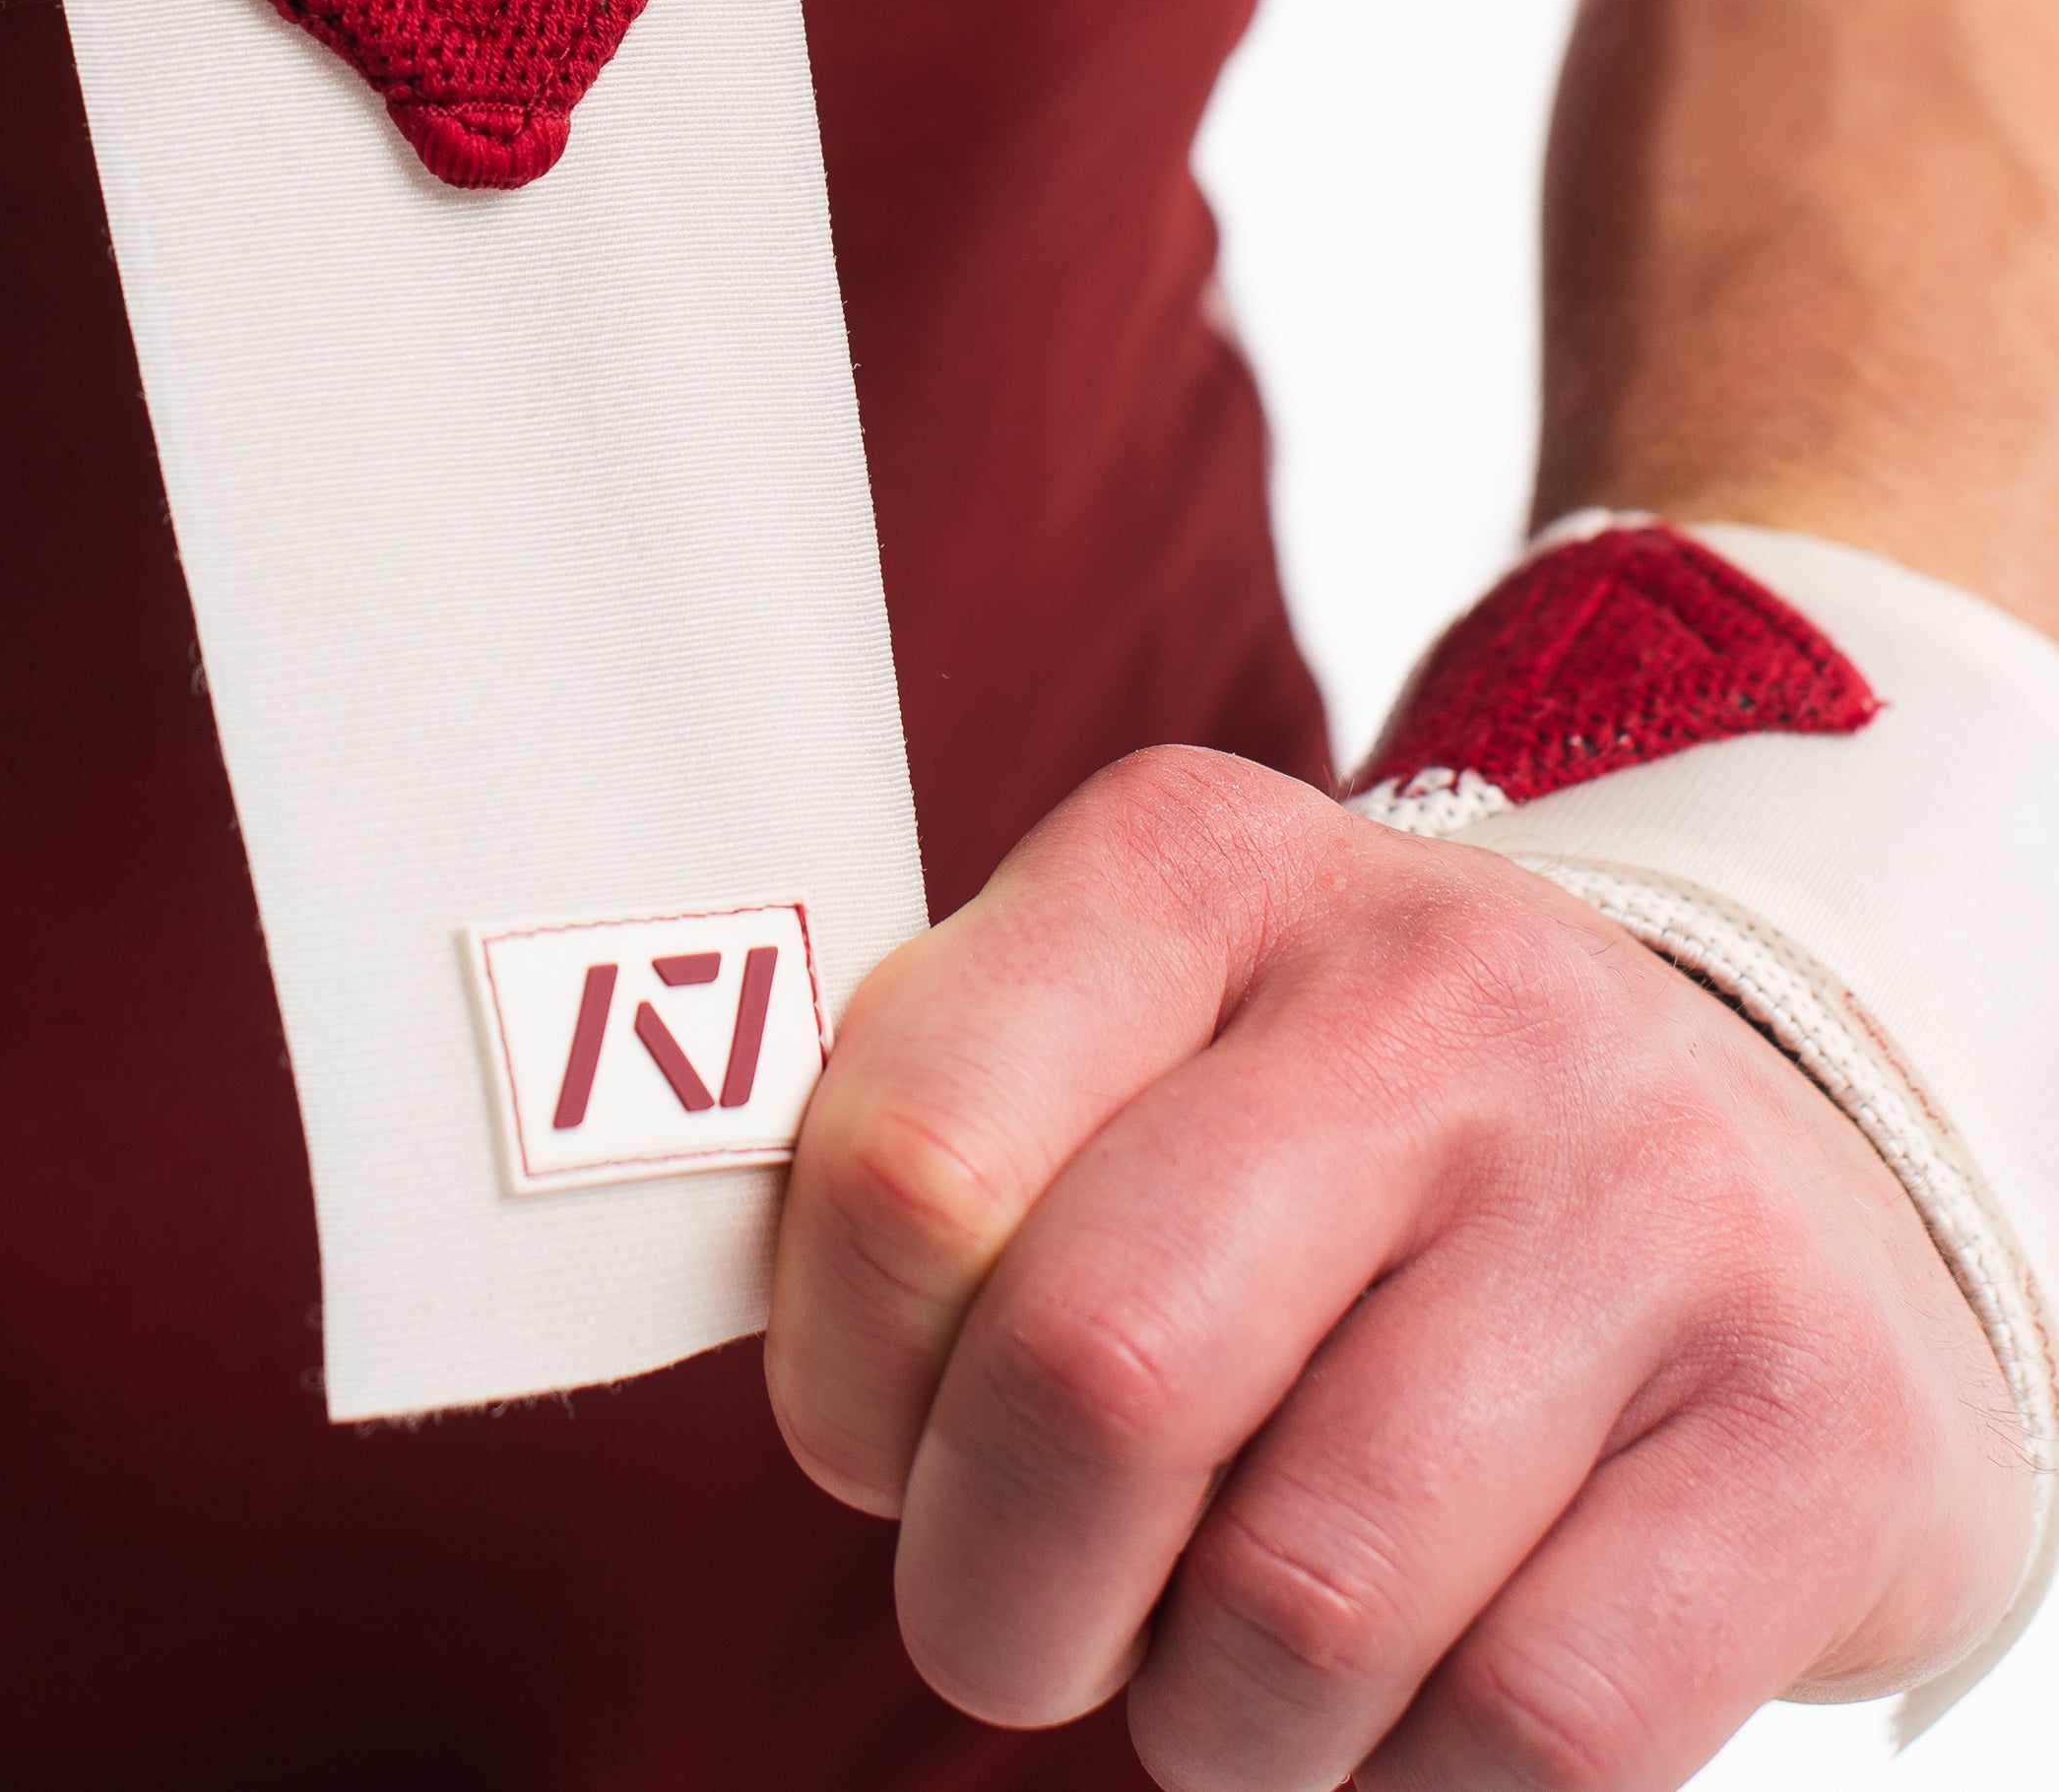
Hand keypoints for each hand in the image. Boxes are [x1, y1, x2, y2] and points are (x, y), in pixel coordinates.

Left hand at [769, 750, 2031, 1790]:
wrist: (1789, 1158)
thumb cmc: (1361, 1147)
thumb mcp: (1142, 1043)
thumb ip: (943, 1145)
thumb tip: (752, 1328)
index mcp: (1199, 866)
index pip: (909, 1156)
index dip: (838, 1379)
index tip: (875, 1444)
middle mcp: (1435, 988)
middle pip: (1094, 1378)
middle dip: (999, 1594)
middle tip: (1023, 1619)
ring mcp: (1646, 1190)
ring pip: (1301, 1601)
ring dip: (1211, 1718)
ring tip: (1240, 1649)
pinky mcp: (1813, 1417)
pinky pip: (1527, 1730)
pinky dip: (1409, 1789)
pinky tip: (1412, 1700)